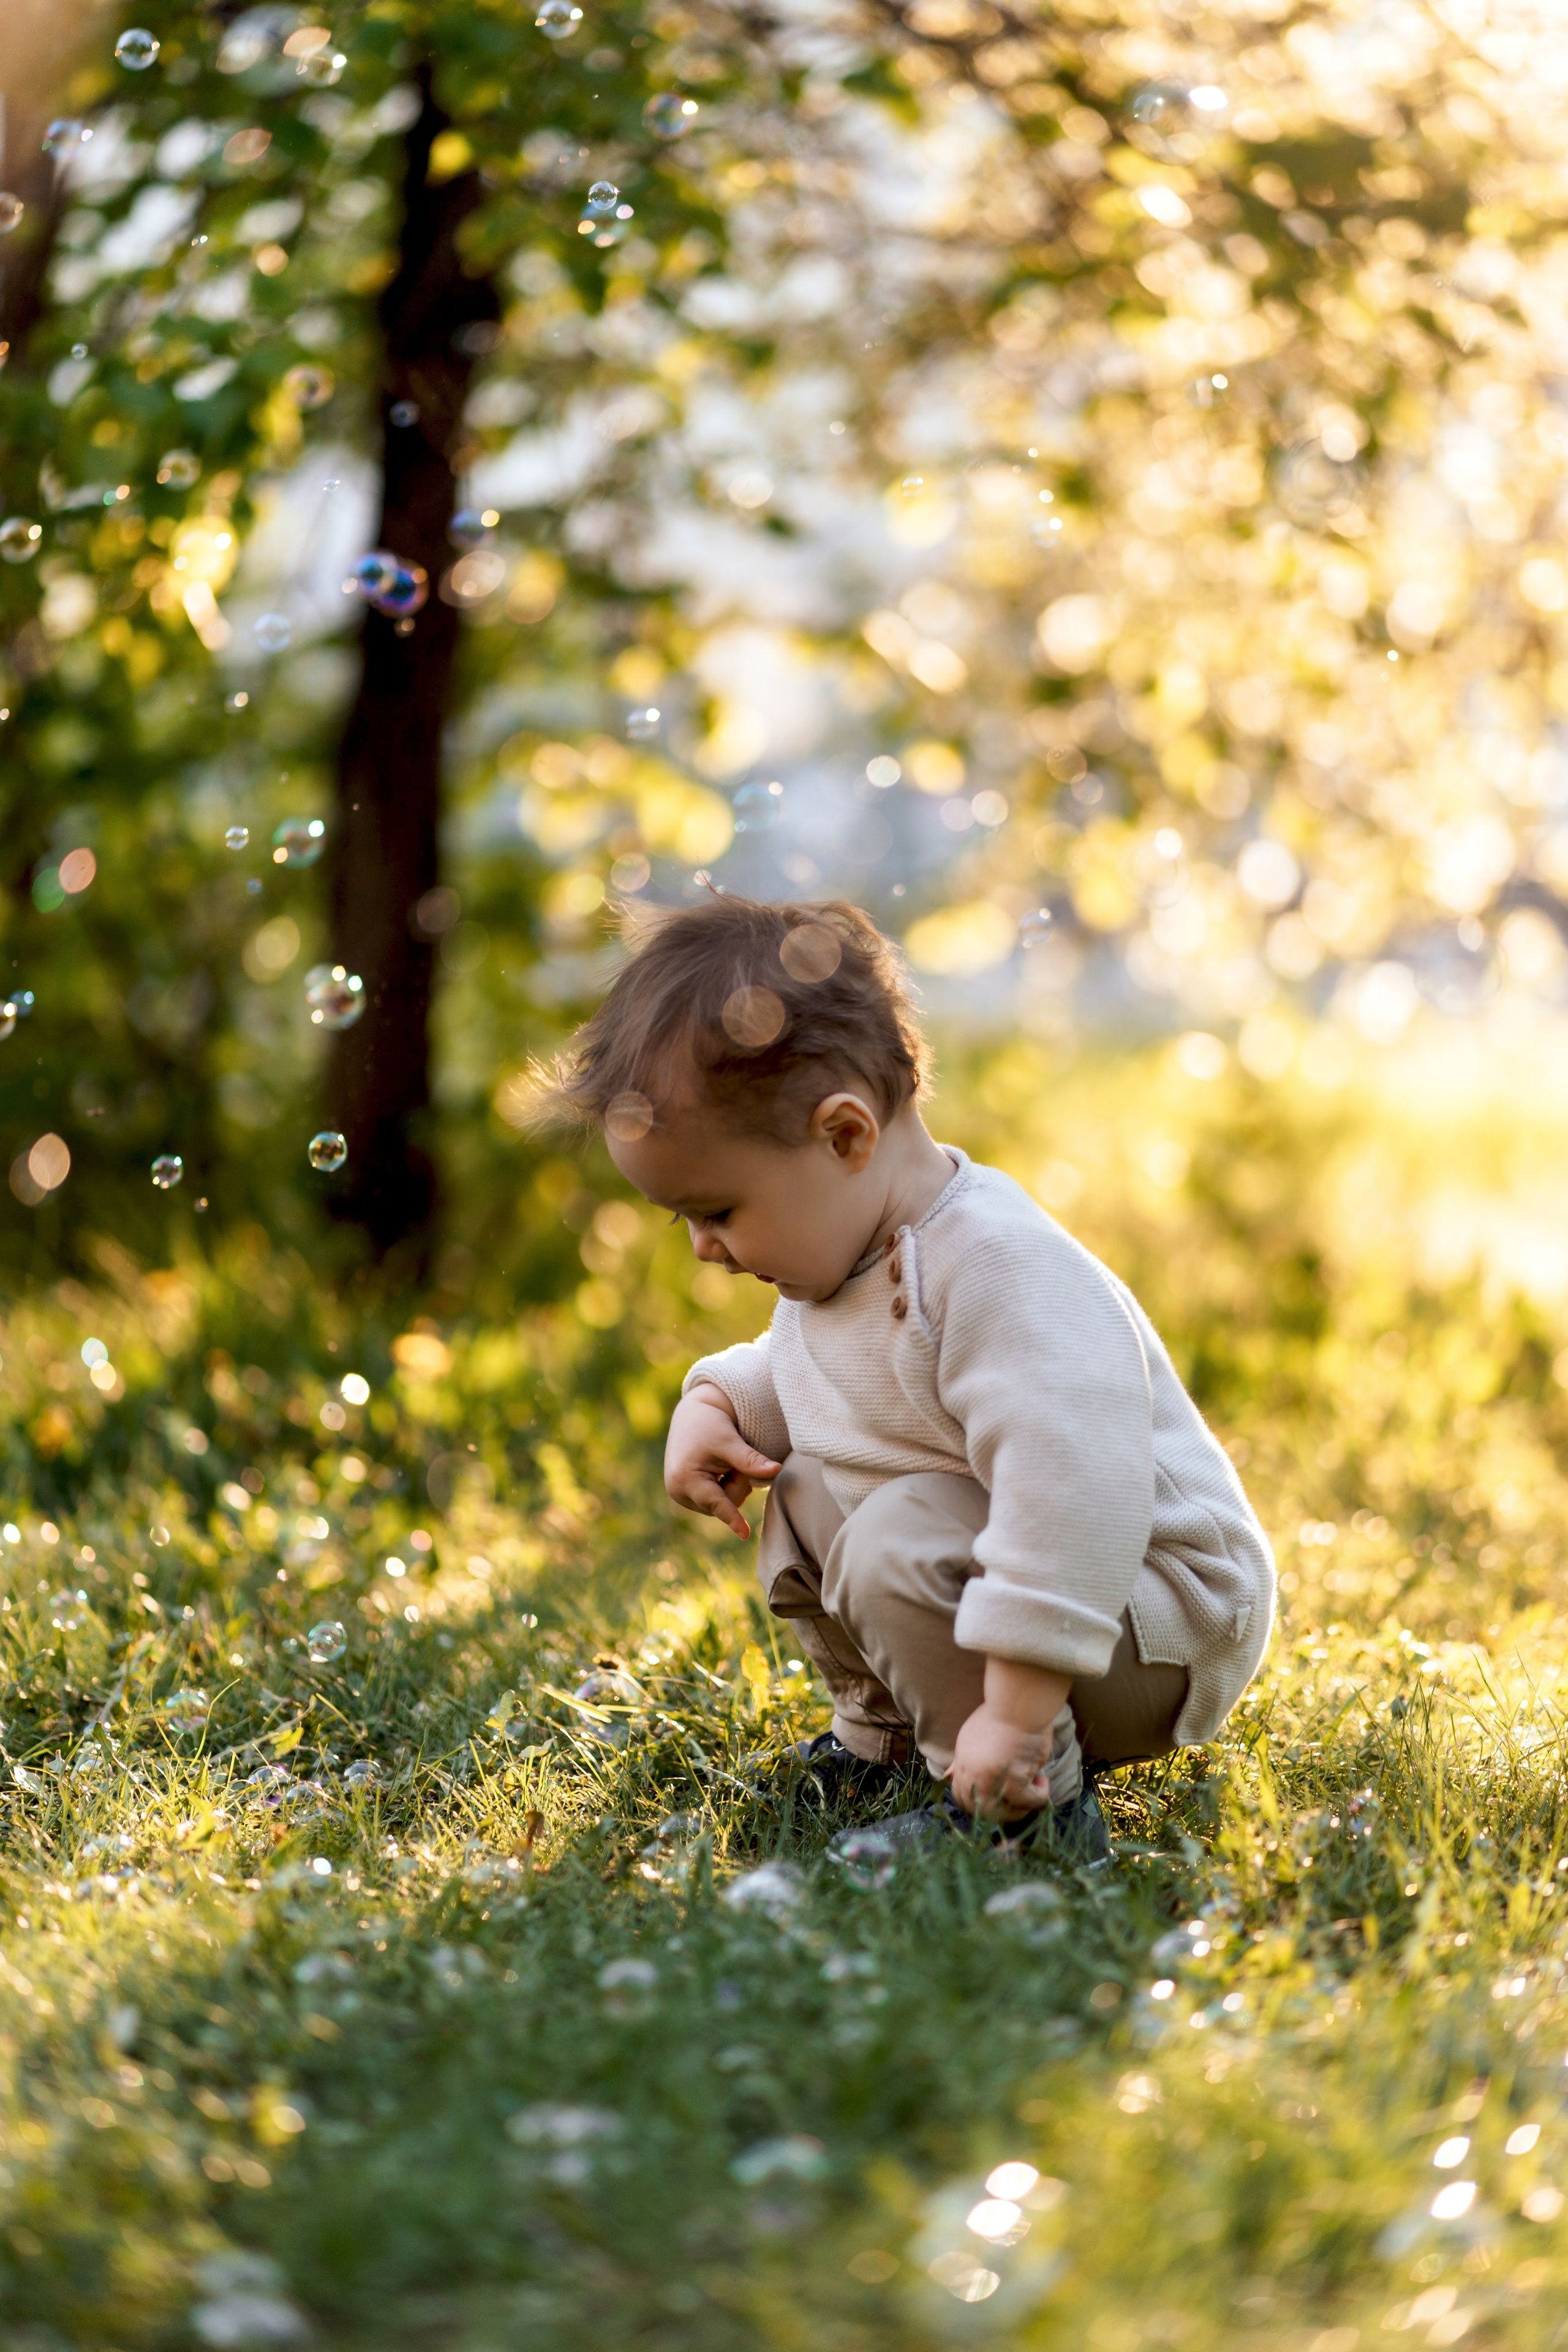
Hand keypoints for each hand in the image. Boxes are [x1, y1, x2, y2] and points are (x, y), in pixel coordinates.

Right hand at [664, 1385, 779, 1537]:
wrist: (693, 1414)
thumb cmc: (709, 1424)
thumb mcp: (730, 1441)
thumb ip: (751, 1460)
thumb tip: (776, 1470)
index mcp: (685, 1480)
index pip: (716, 1503)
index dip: (732, 1518)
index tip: (744, 1535)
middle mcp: (679, 1492)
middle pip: (724, 1503)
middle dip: (736, 1483)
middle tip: (732, 1458)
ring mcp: (681, 1495)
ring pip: (722, 1503)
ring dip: (732, 1484)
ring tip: (723, 1461)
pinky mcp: (687, 1494)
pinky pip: (717, 1499)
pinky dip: (725, 1485)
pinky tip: (720, 1468)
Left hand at [949, 1658, 1071, 1820]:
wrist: (1018, 1702)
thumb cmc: (1001, 1714)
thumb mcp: (971, 1737)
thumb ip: (961, 1761)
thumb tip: (948, 1776)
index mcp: (962, 1765)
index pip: (962, 1799)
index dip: (981, 1805)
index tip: (1001, 1798)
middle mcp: (973, 1776)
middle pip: (983, 1813)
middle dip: (1005, 1814)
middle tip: (1021, 1801)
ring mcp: (991, 1780)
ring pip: (1009, 1813)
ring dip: (1025, 1804)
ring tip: (1034, 1784)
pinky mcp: (1014, 1781)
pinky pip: (1031, 1801)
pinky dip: (1041, 1793)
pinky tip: (1042, 1777)